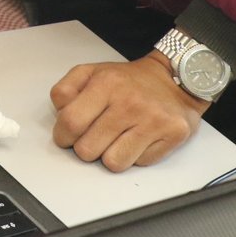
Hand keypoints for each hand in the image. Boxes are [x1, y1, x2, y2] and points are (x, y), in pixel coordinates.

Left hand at [49, 51, 208, 171]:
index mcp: (106, 83)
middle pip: (88, 150)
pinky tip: (138, 139)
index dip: (63, 136)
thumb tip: (60, 114)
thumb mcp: (91, 72)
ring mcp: (152, 120)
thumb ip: (66, 90)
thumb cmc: (129, 81)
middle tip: (94, 137)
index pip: (70, 122)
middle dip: (85, 148)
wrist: (176, 78)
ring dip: (110, 156)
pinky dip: (134, 156)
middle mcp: (129, 103)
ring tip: (116, 139)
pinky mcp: (173, 135)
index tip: (67, 136)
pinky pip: (139, 164)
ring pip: (112, 163)